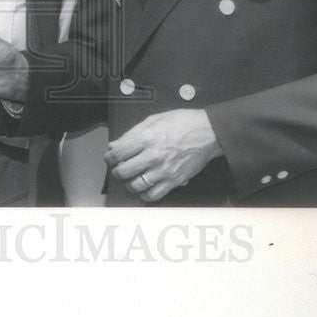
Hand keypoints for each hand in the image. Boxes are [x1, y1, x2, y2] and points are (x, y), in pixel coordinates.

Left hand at [104, 108, 222, 201]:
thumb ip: (132, 133)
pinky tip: (143, 190)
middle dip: (117, 171)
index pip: (118, 153)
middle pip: (124, 171)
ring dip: (129, 184)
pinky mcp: (174, 181)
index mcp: (146, 138)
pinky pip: (153, 195)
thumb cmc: (182, 122)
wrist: (207, 132)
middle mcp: (152, 156)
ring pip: (136, 186)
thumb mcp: (153, 120)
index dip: (109, 158)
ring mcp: (163, 170)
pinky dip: (144, 196)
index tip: (110, 158)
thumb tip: (114, 144)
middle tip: (119, 169)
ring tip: (130, 179)